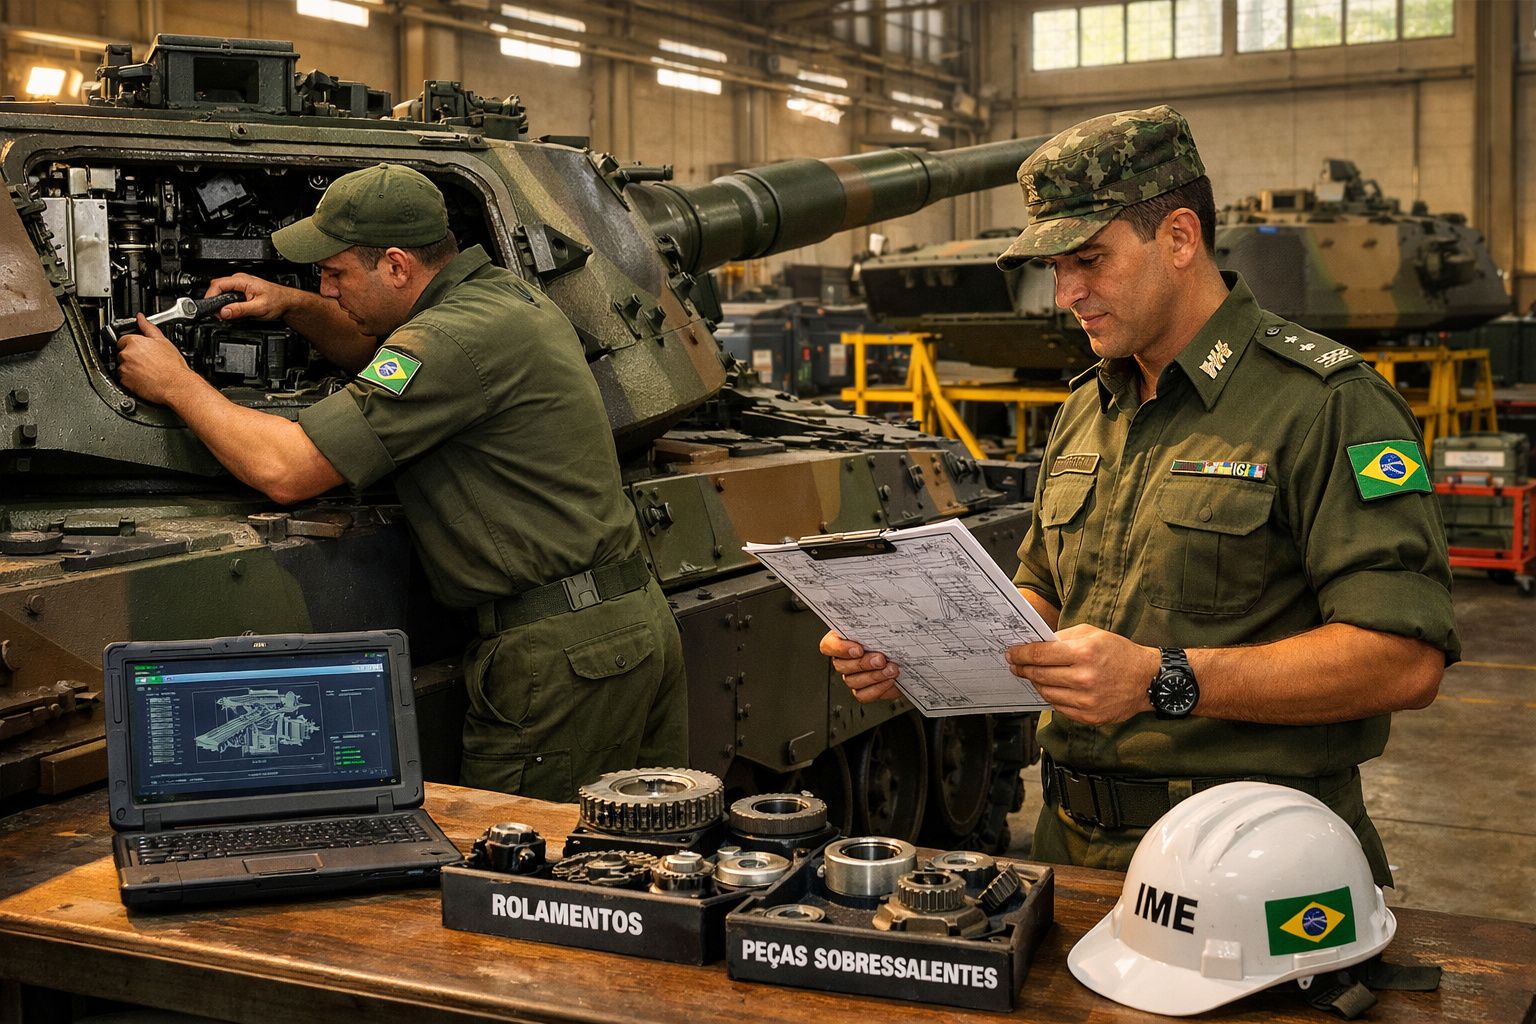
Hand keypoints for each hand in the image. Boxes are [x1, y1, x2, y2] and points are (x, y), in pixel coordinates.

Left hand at [114, 315, 197, 405]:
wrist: (176, 385)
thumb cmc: (172, 366)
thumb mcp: (163, 341)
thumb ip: (148, 327)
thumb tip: (141, 318)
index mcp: (134, 342)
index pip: (123, 339)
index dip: (133, 345)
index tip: (141, 350)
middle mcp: (126, 354)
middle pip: (122, 353)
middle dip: (132, 356)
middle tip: (147, 361)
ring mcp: (124, 369)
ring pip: (122, 366)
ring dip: (131, 368)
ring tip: (147, 371)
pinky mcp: (124, 382)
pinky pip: (123, 379)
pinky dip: (131, 379)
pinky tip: (144, 378)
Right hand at [205, 273, 291, 321]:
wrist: (287, 302)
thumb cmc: (278, 301)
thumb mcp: (258, 308)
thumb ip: (240, 310)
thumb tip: (224, 312)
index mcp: (242, 280)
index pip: (217, 285)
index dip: (211, 297)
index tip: (211, 309)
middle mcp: (240, 280)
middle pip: (217, 288)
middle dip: (215, 301)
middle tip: (219, 315)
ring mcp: (240, 285)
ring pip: (222, 292)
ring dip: (221, 304)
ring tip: (227, 314)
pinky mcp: (241, 291)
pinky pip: (228, 295)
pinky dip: (227, 304)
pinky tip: (232, 311)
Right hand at [820, 629, 901, 702]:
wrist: (905, 656)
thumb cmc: (892, 639)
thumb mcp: (884, 628)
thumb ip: (876, 626)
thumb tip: (880, 623)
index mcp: (842, 640)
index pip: (829, 645)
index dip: (840, 648)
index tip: (859, 649)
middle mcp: (844, 660)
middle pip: (841, 665)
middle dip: (863, 663)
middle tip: (881, 659)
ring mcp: (851, 676)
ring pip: (852, 681)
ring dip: (874, 676)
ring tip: (891, 669)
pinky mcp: (862, 690)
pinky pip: (863, 694)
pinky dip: (877, 688)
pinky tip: (890, 680)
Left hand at [1005, 624, 1159, 724]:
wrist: (1147, 680)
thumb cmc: (1119, 653)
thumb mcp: (1092, 634)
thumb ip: (1063, 638)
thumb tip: (1036, 644)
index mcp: (1084, 653)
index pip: (1040, 655)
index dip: (1021, 654)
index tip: (1011, 653)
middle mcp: (1084, 678)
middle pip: (1039, 675)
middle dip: (1023, 668)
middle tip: (1016, 665)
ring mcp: (1086, 700)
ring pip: (1046, 693)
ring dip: (1036, 683)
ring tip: (1034, 675)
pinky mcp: (1089, 716)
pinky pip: (1059, 707)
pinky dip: (1052, 697)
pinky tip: (1052, 688)